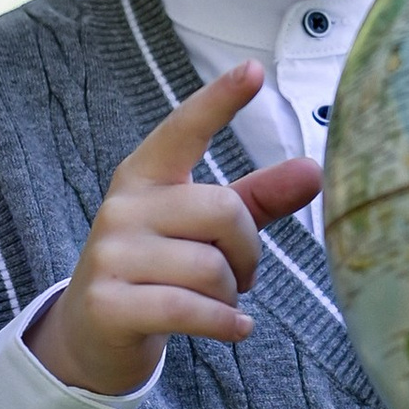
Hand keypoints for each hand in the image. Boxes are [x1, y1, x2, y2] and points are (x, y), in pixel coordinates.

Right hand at [30, 63, 323, 396]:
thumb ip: (257, 199)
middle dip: (247, 251)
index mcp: (145, 176)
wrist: (93, 336)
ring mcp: (111, 255)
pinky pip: (192, 309)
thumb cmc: (161, 271)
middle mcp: (123, 207)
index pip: (184, 130)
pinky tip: (234, 329)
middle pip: (223, 211)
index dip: (219, 101)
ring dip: (230, 294)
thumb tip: (314, 171)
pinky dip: (224, 324)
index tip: (254, 71)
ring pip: (211, 267)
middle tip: (240, 275)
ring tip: (217, 302)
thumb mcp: (204, 231)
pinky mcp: (109, 304)